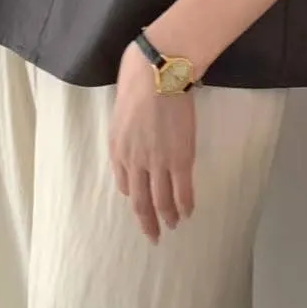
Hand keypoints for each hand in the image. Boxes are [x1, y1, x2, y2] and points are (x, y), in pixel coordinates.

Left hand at [110, 42, 196, 244]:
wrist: (158, 71)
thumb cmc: (138, 78)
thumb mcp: (121, 108)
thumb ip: (126, 129)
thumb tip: (134, 130)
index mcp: (118, 149)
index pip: (124, 183)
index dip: (134, 196)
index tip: (141, 203)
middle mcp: (134, 162)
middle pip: (140, 201)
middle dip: (147, 222)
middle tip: (153, 236)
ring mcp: (157, 163)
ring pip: (162, 201)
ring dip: (168, 218)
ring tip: (173, 226)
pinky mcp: (180, 159)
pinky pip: (182, 191)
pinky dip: (185, 205)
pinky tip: (188, 212)